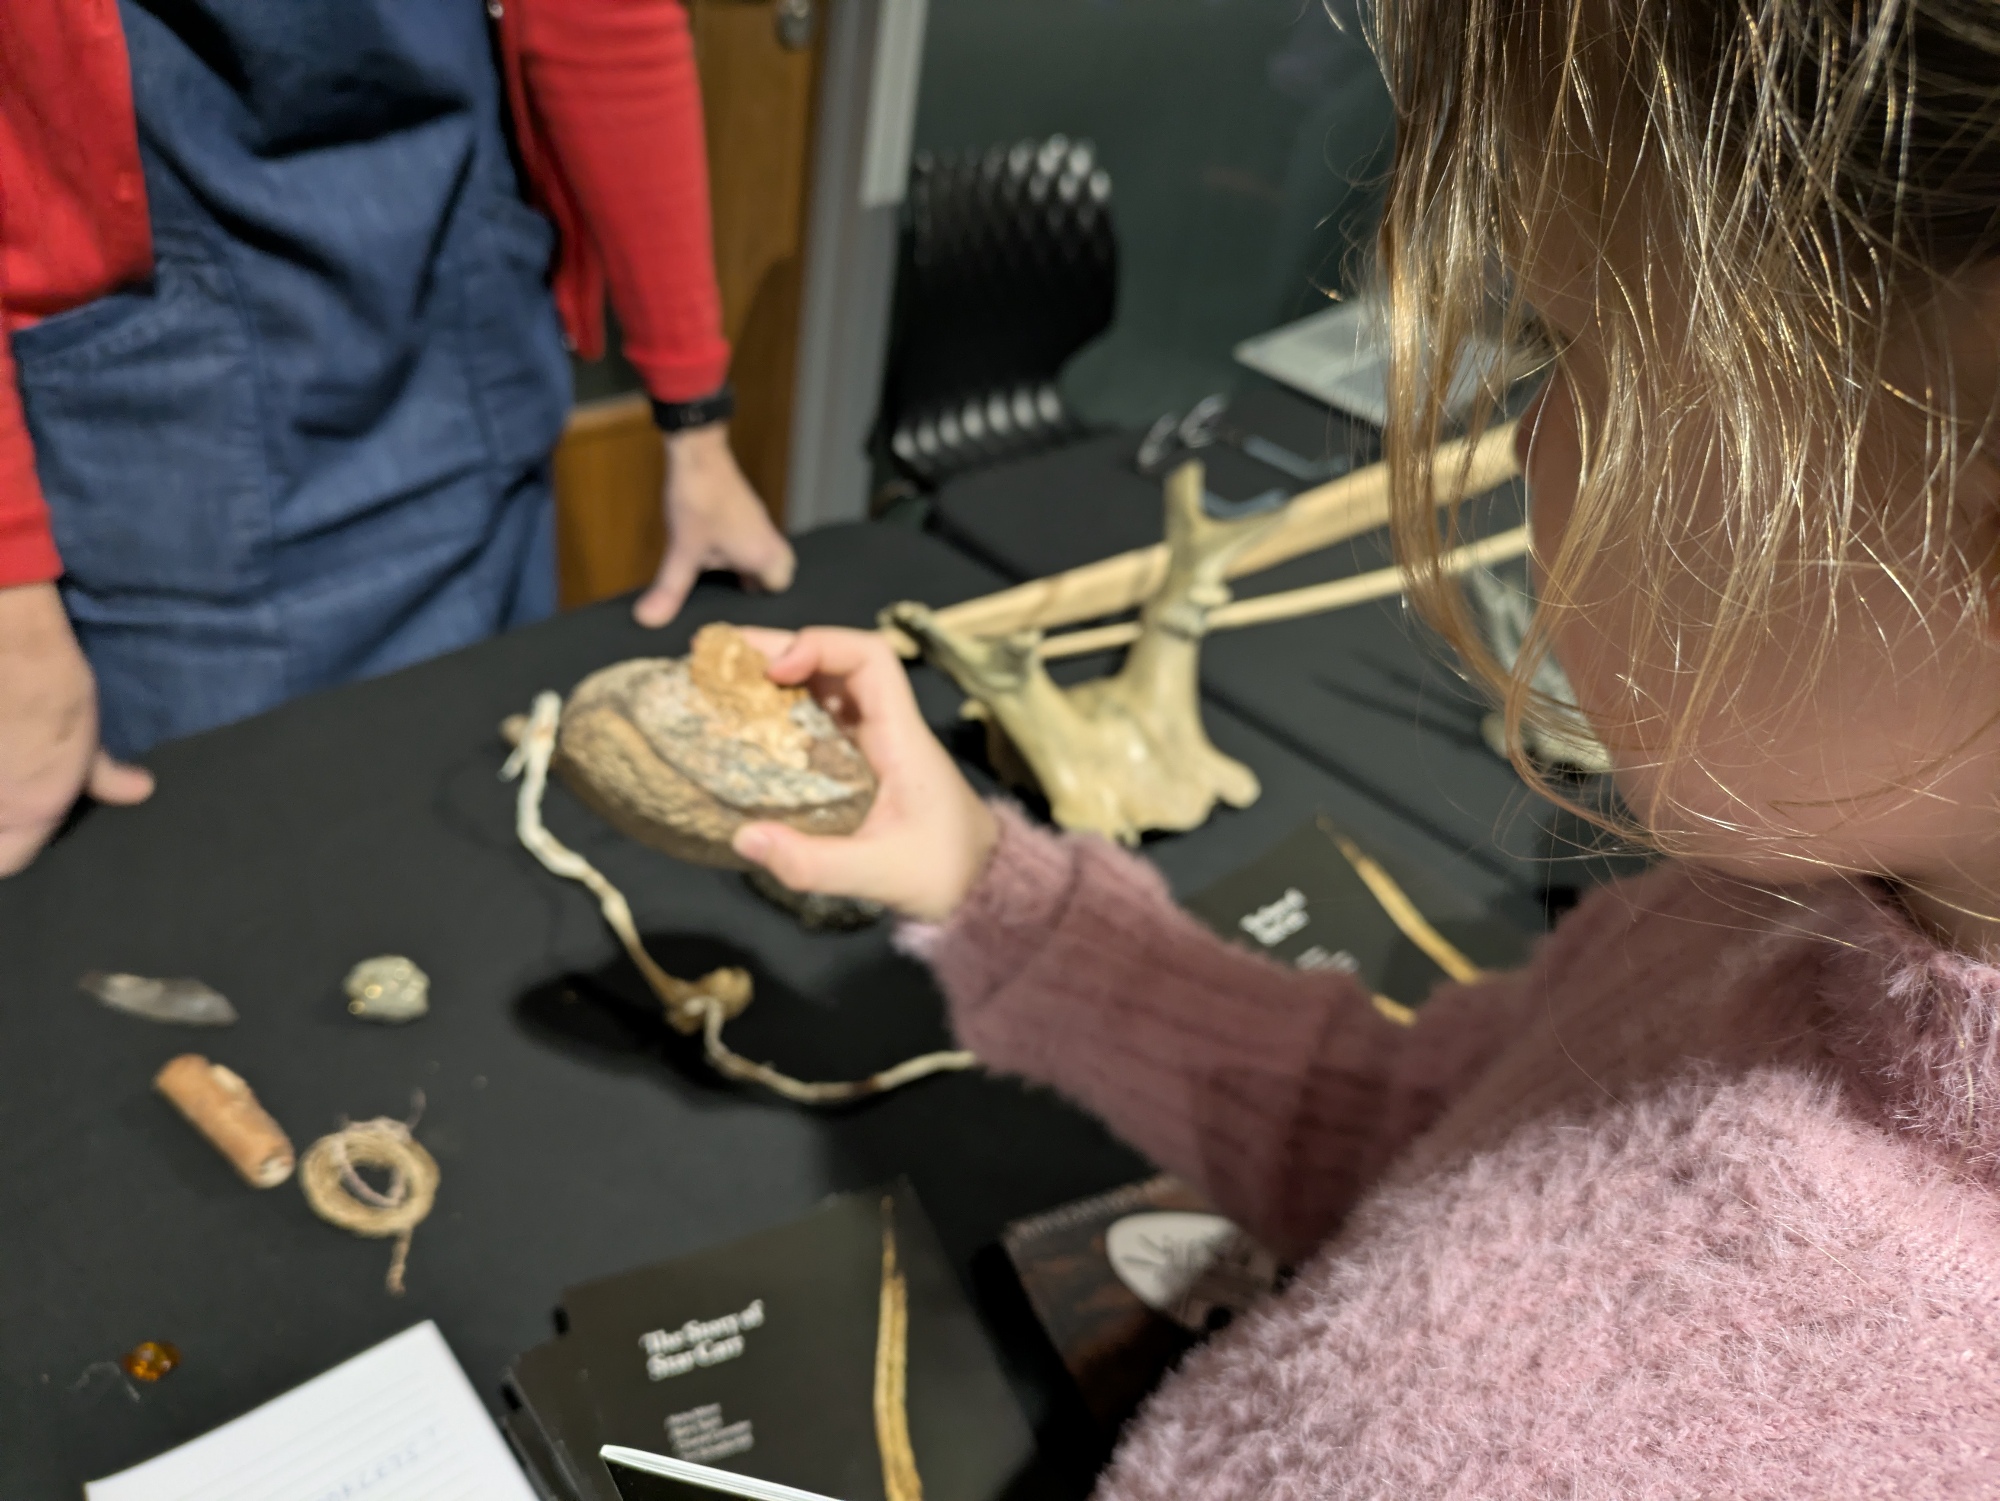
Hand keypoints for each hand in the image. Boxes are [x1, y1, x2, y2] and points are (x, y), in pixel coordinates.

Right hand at [0, 582, 152, 876]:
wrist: (10, 647)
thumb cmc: (56, 692)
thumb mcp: (86, 740)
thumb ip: (105, 777)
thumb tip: (140, 790)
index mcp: (30, 808)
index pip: (10, 862)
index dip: (12, 848)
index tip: (19, 826)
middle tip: (7, 806)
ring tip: (4, 774)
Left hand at [635, 424, 796, 626]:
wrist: (698, 452)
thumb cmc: (698, 500)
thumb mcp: (682, 551)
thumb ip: (670, 589)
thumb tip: (647, 621)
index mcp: (762, 554)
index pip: (781, 586)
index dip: (764, 600)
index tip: (739, 606)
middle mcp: (768, 539)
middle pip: (777, 571)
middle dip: (756, 584)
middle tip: (730, 592)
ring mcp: (757, 522)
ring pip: (763, 553)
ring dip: (744, 565)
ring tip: (716, 575)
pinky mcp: (745, 510)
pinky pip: (750, 539)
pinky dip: (736, 548)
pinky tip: (710, 550)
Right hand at [728, 626, 997, 922]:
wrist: (980, 884)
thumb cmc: (944, 870)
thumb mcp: (879, 875)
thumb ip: (814, 863)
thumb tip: (744, 838)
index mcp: (901, 736)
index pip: (870, 658)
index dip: (820, 646)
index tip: (774, 670)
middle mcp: (885, 727)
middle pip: (835, 662)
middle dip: (777, 650)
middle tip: (717, 656)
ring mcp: (872, 743)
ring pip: (823, 688)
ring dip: (773, 679)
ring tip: (719, 682)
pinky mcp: (859, 764)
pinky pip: (816, 722)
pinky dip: (780, 713)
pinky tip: (743, 726)